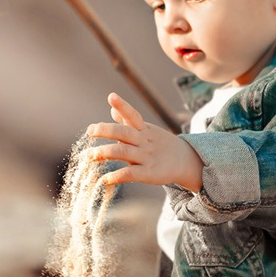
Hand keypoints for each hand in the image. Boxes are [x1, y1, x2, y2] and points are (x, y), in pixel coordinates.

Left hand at [84, 93, 203, 192]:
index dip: (123, 105)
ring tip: (91, 155)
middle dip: (106, 130)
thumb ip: (128, 122)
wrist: (185, 161)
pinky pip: (130, 174)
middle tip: (90, 131)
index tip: (111, 96)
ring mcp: (146, 157)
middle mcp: (144, 141)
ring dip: (105, 153)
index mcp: (144, 129)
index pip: (133, 115)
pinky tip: (104, 179)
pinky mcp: (148, 173)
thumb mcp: (146, 131)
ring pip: (124, 152)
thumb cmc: (160, 144)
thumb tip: (112, 110)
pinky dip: (116, 176)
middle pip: (124, 132)